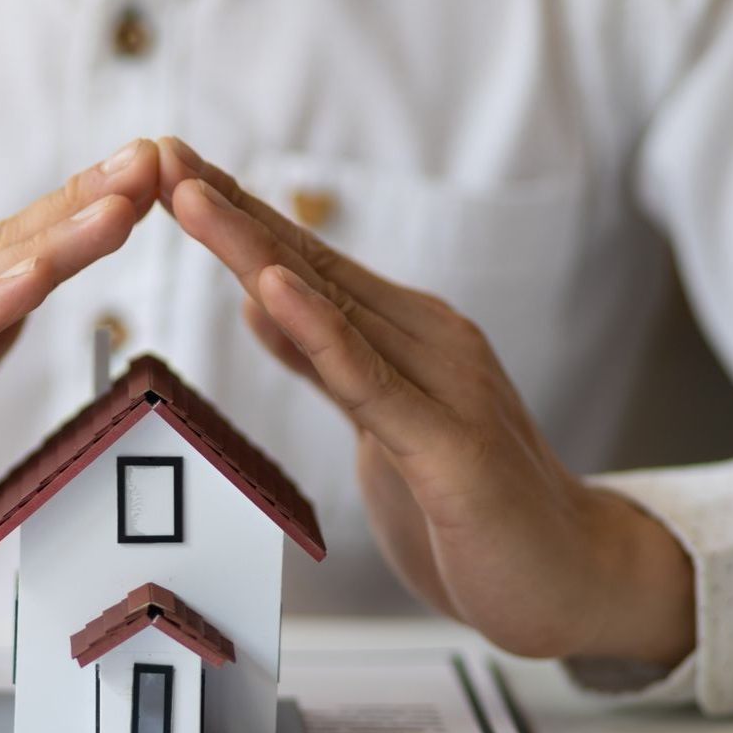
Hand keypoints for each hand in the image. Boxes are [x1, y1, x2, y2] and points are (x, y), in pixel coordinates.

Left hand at [158, 137, 695, 665]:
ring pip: (329, 308)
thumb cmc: (470, 506)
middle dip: (227, 208)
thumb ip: (327, 363)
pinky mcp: (451, 447)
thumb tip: (260, 301)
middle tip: (158, 152)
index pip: (305, 264)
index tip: (167, 165)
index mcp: (406, 335)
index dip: (235, 214)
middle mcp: (427, 341)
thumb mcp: (381, 425)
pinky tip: (268, 290)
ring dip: (252, 247)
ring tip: (189, 195)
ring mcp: (444, 386)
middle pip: (308, 267)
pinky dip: (316, 333)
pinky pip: (369, 384)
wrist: (574, 579)